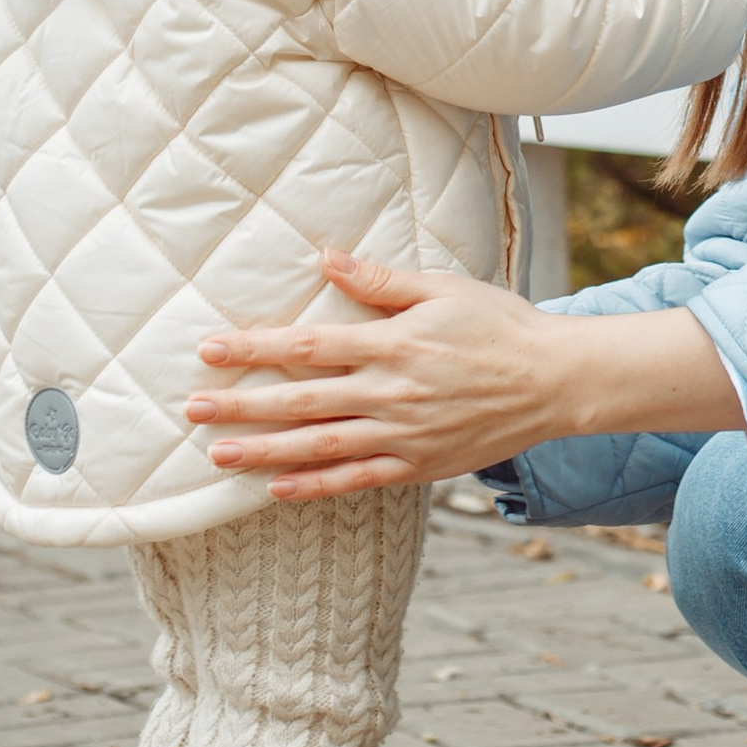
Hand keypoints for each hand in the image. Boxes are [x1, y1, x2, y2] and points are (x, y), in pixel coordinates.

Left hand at [185, 254, 739, 497]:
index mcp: (394, 343)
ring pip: (318, 447)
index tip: (210, 349)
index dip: (256, 347)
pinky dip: (313, 487)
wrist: (553, 381)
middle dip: (242, 405)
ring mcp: (402, 435)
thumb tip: (325, 257)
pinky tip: (275, 489)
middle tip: (192, 408)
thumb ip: (380, 281)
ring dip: (263, 451)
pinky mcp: (417, 466)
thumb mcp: (442, 288)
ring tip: (217, 455)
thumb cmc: (498, 324)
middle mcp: (391, 393)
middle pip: (301, 401)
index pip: (309, 346)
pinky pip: (355, 481)